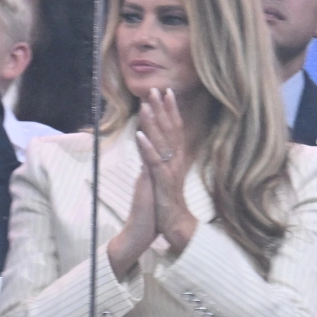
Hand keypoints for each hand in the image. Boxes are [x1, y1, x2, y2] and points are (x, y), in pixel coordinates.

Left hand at [135, 85, 196, 253]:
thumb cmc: (167, 202)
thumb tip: (154, 146)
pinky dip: (147, 148)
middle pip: (170, 130)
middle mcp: (176, 162)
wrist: (175, 227)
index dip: (171, 110)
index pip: (175, 129)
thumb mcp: (163, 177)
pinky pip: (153, 163)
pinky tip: (139, 136)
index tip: (167, 92)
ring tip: (146, 105)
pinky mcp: (162, 183)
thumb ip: (160, 160)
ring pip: (162, 142)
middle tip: (157, 89)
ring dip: (153, 123)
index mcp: (176, 159)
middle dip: (163, 109)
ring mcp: (170, 172)